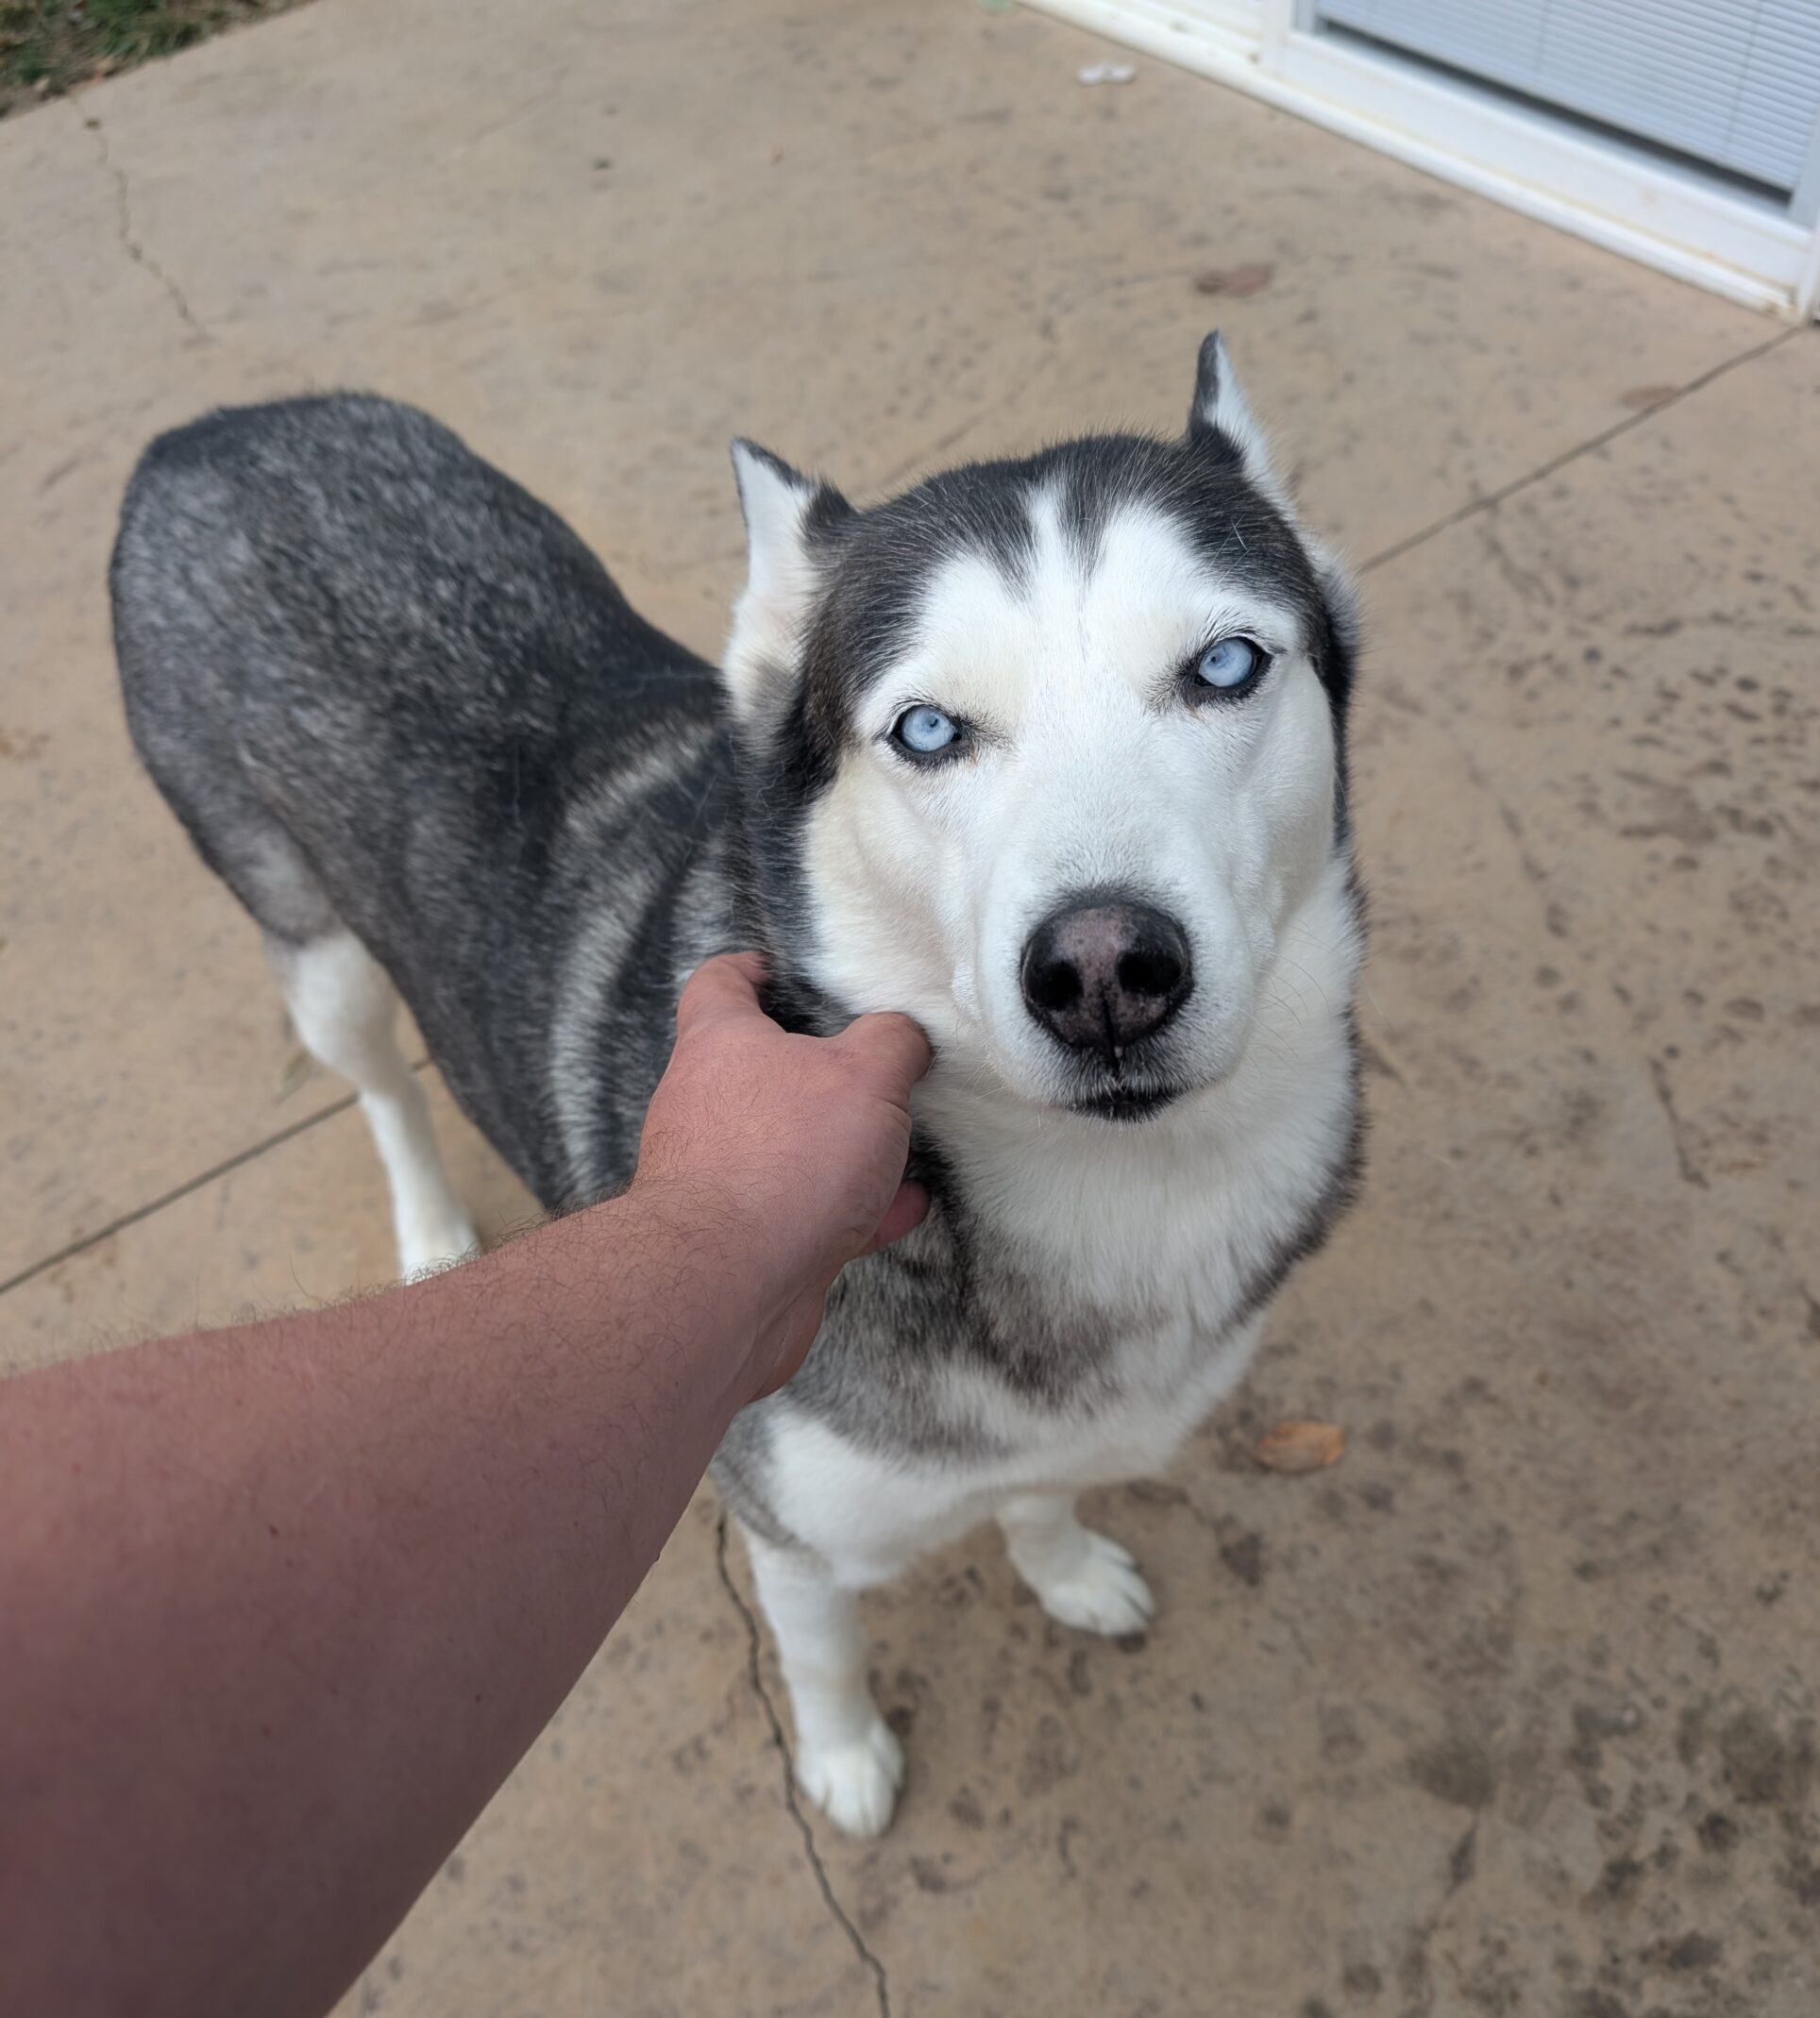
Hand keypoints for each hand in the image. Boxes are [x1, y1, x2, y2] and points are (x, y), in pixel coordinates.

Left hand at [633, 953, 931, 1395]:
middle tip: (875, 1059)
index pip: (721, 981)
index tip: (796, 970)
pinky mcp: (742, 1240)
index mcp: (721, 1042)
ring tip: (902, 1136)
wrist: (727, 1288)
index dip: (757, 967)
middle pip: (758, 1066)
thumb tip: (904, 1034)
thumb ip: (892, 1041)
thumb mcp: (864, 1075)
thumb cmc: (783, 1162)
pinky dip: (854, 1207)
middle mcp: (706, 1105)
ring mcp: (719, 1176)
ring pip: (787, 1144)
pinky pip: (805, 1210)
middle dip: (818, 1065)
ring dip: (843, 1143)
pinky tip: (904, 1206)